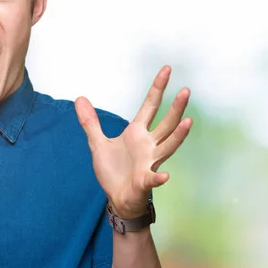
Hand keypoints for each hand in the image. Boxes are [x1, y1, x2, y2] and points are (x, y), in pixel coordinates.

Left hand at [75, 65, 191, 218]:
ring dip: (178, 135)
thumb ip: (90, 122)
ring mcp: (150, 162)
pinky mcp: (145, 180)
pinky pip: (153, 178)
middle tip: (186, 90)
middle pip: (166, 123)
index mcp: (137, 132)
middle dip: (176, 107)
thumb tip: (79, 98)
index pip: (150, 105)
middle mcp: (148, 144)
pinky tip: (164, 175)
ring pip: (168, 146)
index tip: (167, 69)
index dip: (158, 87)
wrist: (117, 198)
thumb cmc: (113, 171)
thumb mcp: (97, 143)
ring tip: (188, 122)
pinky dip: (159, 178)